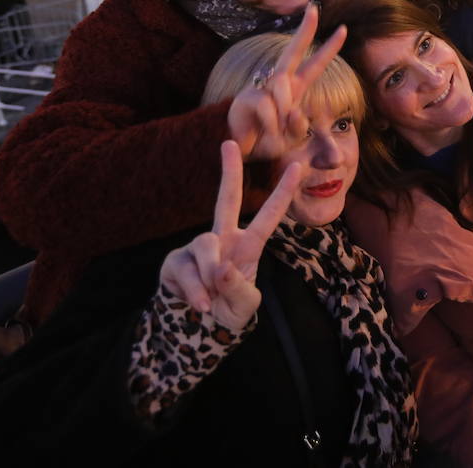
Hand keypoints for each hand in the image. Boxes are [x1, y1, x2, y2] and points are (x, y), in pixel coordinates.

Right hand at [159, 141, 300, 331]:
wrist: (197, 328)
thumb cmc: (229, 310)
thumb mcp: (244, 307)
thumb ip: (239, 290)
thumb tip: (223, 269)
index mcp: (248, 246)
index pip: (268, 217)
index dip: (282, 194)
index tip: (297, 167)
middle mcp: (223, 240)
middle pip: (226, 199)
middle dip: (229, 172)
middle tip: (229, 143)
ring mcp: (197, 248)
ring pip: (204, 245)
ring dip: (209, 275)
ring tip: (212, 302)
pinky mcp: (175, 261)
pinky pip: (184, 268)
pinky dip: (193, 290)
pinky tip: (200, 304)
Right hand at [227, 5, 346, 162]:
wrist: (242, 151)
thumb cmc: (268, 140)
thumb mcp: (292, 138)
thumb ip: (299, 126)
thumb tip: (295, 111)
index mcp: (295, 89)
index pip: (315, 65)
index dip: (329, 48)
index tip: (344, 29)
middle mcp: (279, 83)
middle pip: (293, 51)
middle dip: (304, 30)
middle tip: (313, 8)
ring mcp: (262, 87)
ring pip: (282, 87)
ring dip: (284, 113)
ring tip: (276, 131)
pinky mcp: (247, 96)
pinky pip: (268, 105)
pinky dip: (271, 123)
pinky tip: (264, 131)